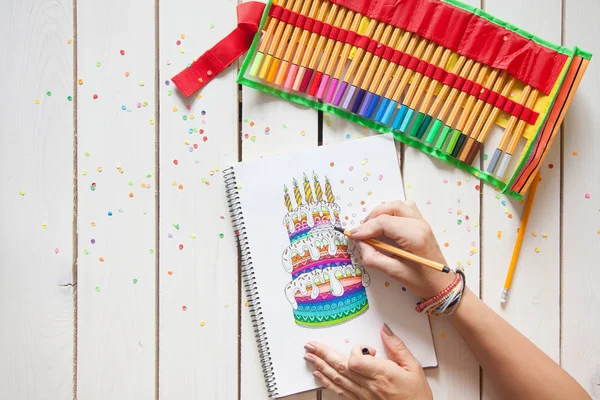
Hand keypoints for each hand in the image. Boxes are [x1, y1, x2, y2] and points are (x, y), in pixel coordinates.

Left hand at [304, 324, 432, 399]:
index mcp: (382, 374)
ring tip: (309, 356)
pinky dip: (327, 383)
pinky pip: (340, 392)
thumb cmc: (416, 396)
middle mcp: (369, 386)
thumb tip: (385, 330)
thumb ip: (397, 347)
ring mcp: (363, 395)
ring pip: (337, 379)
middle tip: (310, 345)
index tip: (365, 348)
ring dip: (321, 366)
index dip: (356, 351)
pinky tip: (319, 376)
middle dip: (323, 354)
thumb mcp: (413, 367)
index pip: (356, 361)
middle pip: (341, 368)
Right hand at [349, 200, 453, 298]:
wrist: (442, 285)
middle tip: (361, 232)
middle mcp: (420, 224)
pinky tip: (386, 224)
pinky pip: (405, 208)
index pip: (384, 222)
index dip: (365, 228)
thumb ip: (373, 257)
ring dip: (382, 212)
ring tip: (372, 227)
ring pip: (398, 205)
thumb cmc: (420, 281)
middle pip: (391, 208)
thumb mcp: (394, 272)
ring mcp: (423, 222)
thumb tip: (360, 243)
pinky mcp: (422, 224)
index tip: (352, 236)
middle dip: (372, 217)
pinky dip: (392, 212)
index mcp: (414, 236)